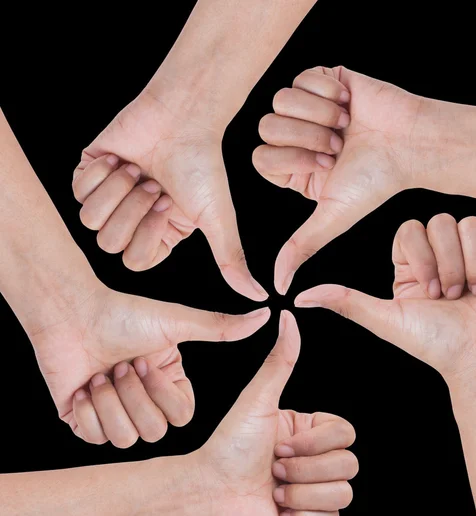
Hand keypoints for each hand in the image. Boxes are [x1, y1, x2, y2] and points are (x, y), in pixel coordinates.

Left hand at [30, 282, 269, 447]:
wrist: (71, 315)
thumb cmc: (123, 315)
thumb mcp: (177, 323)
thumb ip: (222, 327)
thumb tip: (267, 314)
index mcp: (169, 384)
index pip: (182, 416)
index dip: (163, 394)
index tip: (145, 361)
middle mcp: (146, 402)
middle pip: (155, 432)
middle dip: (134, 395)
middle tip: (120, 364)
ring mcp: (116, 414)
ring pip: (125, 439)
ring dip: (110, 402)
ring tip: (100, 374)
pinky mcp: (86, 423)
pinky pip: (96, 438)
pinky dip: (89, 411)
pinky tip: (83, 386)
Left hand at [72, 91, 267, 301]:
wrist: (183, 119)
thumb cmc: (203, 168)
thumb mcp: (218, 220)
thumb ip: (232, 262)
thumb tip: (259, 297)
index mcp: (159, 235)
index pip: (135, 261)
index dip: (147, 235)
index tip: (167, 205)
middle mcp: (133, 220)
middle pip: (109, 243)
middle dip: (132, 210)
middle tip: (153, 184)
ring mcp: (110, 197)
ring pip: (90, 219)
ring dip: (117, 191)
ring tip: (137, 170)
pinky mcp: (90, 173)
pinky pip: (78, 191)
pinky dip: (101, 173)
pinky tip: (121, 159)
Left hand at [174, 311, 354, 515]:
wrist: (208, 492)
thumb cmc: (229, 444)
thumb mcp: (258, 399)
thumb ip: (279, 360)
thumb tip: (288, 317)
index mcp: (310, 432)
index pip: (346, 433)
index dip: (316, 441)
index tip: (281, 443)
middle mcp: (316, 461)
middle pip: (349, 464)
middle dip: (306, 468)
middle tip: (274, 467)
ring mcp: (314, 493)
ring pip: (343, 494)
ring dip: (301, 492)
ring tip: (274, 489)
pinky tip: (277, 510)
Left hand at [253, 65, 423, 293]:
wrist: (410, 143)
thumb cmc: (374, 182)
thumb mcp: (331, 218)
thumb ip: (300, 248)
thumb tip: (277, 286)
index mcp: (292, 168)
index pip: (260, 156)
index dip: (291, 158)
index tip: (326, 164)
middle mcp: (295, 138)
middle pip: (266, 125)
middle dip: (306, 136)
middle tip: (338, 145)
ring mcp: (308, 107)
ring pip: (280, 98)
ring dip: (319, 115)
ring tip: (346, 126)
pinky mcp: (323, 79)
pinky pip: (303, 75)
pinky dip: (328, 92)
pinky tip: (350, 105)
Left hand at [294, 215, 475, 379]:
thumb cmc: (431, 343)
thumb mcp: (383, 318)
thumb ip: (344, 300)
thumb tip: (299, 296)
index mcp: (413, 264)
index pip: (410, 228)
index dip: (419, 255)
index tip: (427, 291)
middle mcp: (442, 254)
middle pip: (441, 221)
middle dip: (446, 263)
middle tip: (449, 297)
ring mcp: (474, 253)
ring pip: (470, 224)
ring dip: (470, 265)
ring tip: (472, 294)